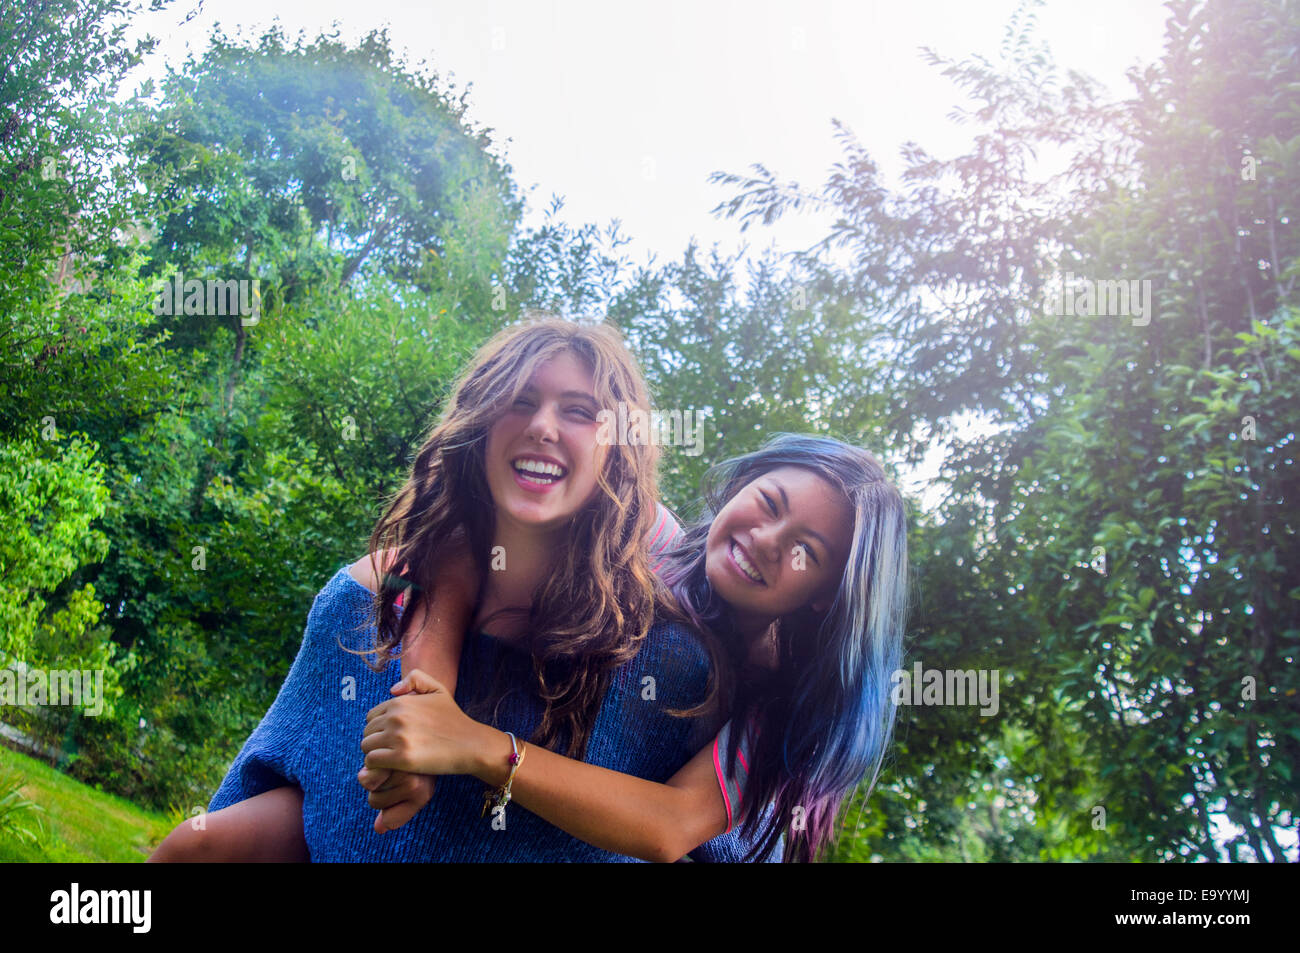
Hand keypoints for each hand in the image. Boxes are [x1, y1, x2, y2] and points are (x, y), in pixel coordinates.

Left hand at [356, 670, 446, 833]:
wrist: (470, 744)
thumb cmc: (454, 719)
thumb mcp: (438, 690)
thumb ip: (416, 679)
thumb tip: (392, 690)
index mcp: (400, 702)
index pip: (371, 716)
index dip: (380, 728)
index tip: (393, 737)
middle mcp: (396, 717)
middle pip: (367, 732)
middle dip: (376, 742)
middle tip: (393, 750)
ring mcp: (398, 737)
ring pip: (367, 747)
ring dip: (376, 754)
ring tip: (392, 759)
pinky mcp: (401, 758)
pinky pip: (372, 761)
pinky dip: (378, 767)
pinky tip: (393, 767)